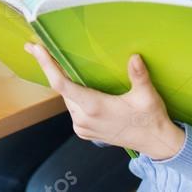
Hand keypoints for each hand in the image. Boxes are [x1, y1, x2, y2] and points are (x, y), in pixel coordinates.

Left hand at [25, 43, 185, 159]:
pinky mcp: (85, 132)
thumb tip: (134, 57)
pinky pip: (73, 109)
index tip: (36, 49)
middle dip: (53, 68)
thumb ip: (139, 76)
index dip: (47, 65)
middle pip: (62, 89)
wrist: (155, 143)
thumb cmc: (151, 118)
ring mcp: (82, 127)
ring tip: (63, 64)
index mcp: (94, 107)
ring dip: (66, 83)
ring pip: (67, 99)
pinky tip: (80, 87)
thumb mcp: (147, 96)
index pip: (61, 84)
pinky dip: (73, 96)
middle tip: (43, 48)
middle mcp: (83, 118)